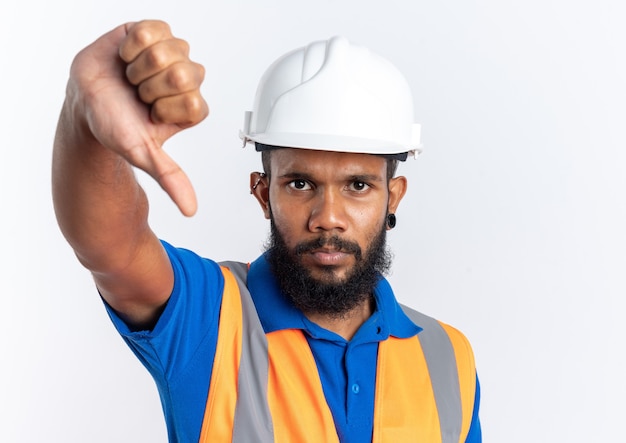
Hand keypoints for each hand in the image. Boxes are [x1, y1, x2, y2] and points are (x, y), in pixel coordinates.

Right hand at [67, 20, 207, 215]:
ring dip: (140, 67)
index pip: (193, 100)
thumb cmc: (116, 126)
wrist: (86, 102)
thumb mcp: (143, 154)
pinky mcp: (155, 33)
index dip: (164, 107)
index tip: (149, 113)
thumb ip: (170, 177)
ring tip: (130, 77)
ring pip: (168, 51)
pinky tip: (125, 57)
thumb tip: (191, 210)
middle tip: (137, 94)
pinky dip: (131, 45)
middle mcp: (187, 80)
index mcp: (191, 106)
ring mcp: (173, 54)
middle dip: (151, 87)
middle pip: (184, 74)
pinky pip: (151, 30)